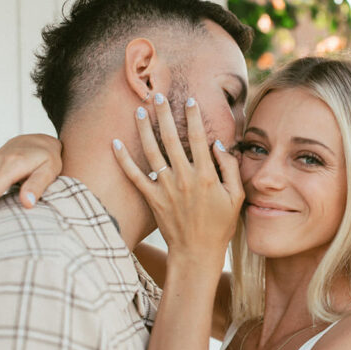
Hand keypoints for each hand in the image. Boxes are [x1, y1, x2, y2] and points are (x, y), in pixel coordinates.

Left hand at [112, 95, 243, 268]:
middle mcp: (184, 178)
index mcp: (206, 176)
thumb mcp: (236, 198)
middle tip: (158, 95)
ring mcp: (165, 189)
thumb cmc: (220, 226)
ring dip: (144, 129)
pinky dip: (123, 160)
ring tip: (139, 110)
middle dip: (164, 114)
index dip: (194, 117)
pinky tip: (114, 143)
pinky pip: (134, 176)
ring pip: (151, 152)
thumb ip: (229, 169)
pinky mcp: (152, 199)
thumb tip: (218, 145)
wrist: (196, 253)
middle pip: (171, 139)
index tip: (189, 100)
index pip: (198, 139)